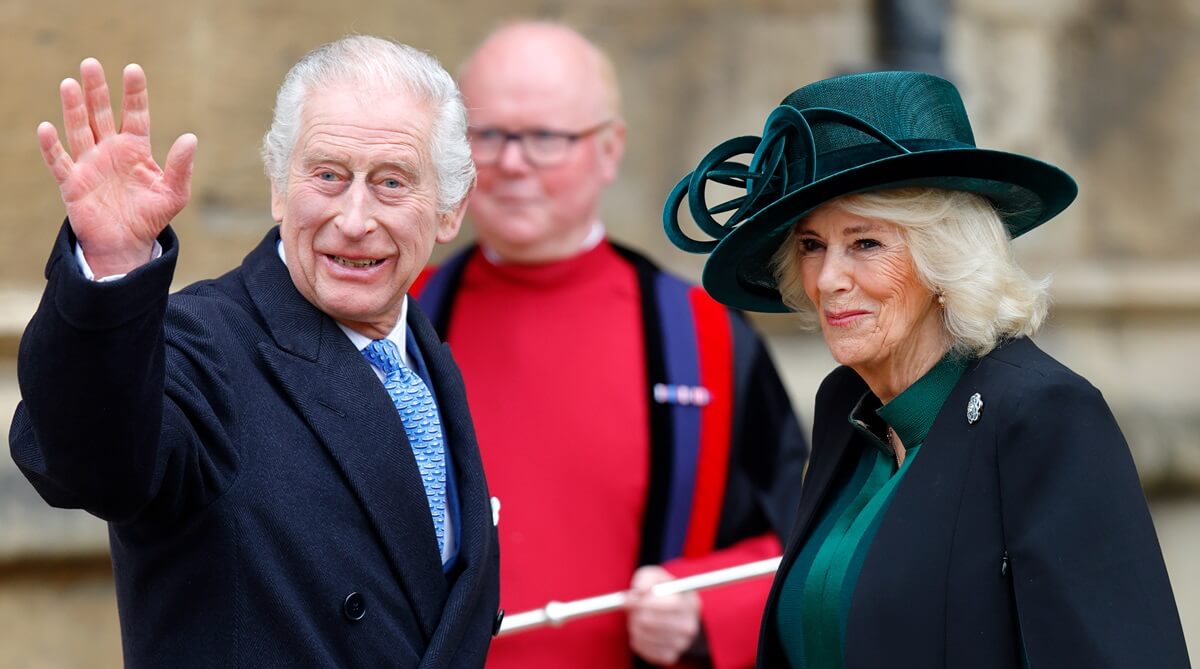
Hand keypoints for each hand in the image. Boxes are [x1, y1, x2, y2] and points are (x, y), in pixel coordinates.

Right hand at [37, 58, 195, 276]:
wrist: (127, 244)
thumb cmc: (151, 217)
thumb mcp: (174, 193)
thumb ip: (182, 167)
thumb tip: (190, 138)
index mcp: (136, 150)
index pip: (135, 115)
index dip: (134, 93)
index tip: (133, 69)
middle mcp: (110, 151)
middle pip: (101, 114)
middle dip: (96, 90)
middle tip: (90, 63)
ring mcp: (89, 165)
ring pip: (79, 130)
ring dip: (74, 109)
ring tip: (69, 84)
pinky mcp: (72, 183)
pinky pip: (59, 162)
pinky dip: (52, 146)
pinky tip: (47, 128)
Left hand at [626, 565, 701, 665]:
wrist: (671, 614)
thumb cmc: (661, 591)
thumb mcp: (655, 577)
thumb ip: (645, 580)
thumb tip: (637, 593)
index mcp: (691, 603)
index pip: (671, 604)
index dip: (646, 601)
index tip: (631, 597)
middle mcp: (690, 626)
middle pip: (653, 622)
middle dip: (636, 613)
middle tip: (633, 609)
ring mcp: (681, 644)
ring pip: (645, 636)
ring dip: (634, 626)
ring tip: (637, 618)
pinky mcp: (670, 656)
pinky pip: (644, 649)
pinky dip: (636, 639)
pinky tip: (641, 631)